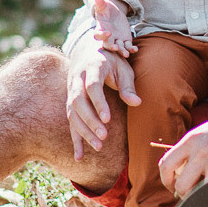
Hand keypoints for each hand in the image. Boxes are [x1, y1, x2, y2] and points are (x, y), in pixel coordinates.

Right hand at [66, 39, 140, 159]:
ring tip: (99, 146)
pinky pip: (71, 121)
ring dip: (83, 131)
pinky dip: (75, 139)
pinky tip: (79, 156)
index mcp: (92, 67)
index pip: (92, 86)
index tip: (108, 119)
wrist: (88, 50)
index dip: (98, 103)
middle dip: (90, 121)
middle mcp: (77, 79)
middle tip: (104, 136)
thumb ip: (128, 86)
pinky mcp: (70, 101)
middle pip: (78, 101)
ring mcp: (71, 90)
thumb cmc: (111, 61)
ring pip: (72, 113)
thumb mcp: (123, 68)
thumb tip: (137, 103)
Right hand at [91, 0, 136, 55]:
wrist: (115, 14)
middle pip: (108, 44)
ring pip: (118, 47)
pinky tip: (135, 50)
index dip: (102, 35)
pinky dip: (131, 49)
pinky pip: (127, 46)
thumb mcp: (104, 6)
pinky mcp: (125, 41)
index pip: (98, 35)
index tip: (108, 32)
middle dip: (111, 46)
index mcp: (100, 29)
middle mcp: (107, 37)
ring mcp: (116, 40)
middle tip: (115, 48)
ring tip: (126, 54)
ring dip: (122, 51)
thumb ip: (101, 4)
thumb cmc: (106, 10)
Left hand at [158, 98, 207, 197]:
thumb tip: (181, 176)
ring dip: (204, 198)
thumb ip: (192, 151)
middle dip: (185, 196)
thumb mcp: (205, 133)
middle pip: (181, 186)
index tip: (174, 188)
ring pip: (199, 193)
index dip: (167, 182)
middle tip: (194, 195)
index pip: (166, 165)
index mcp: (191, 140)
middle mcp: (201, 151)